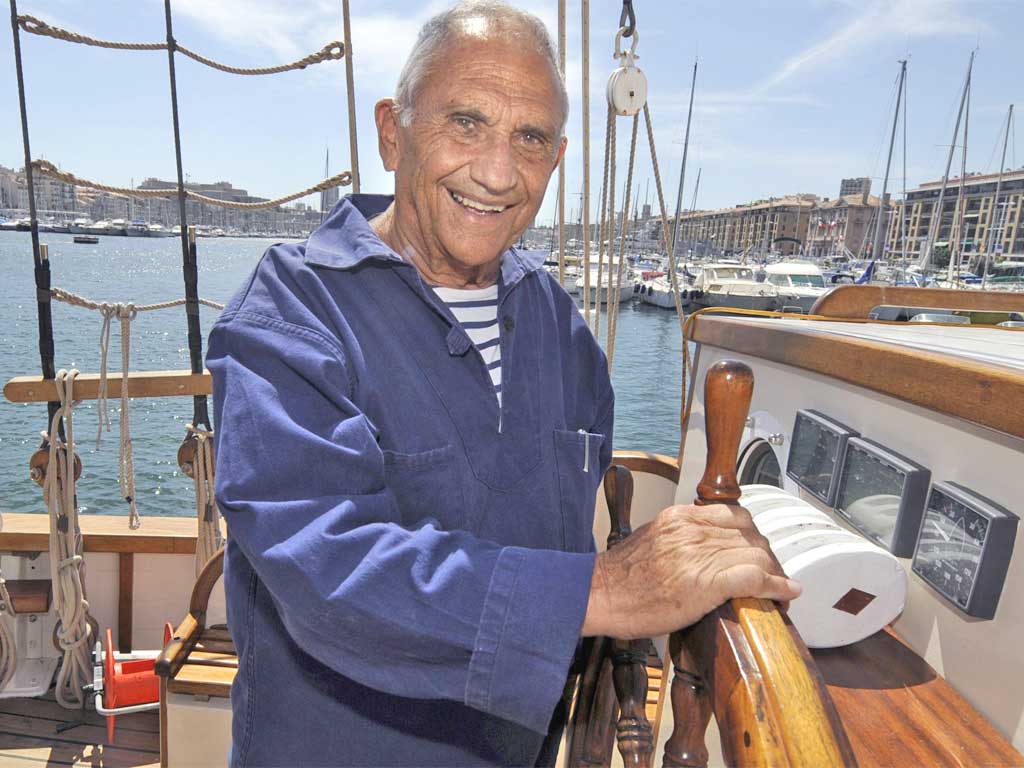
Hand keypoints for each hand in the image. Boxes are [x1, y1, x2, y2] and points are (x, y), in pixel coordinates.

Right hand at [581, 503, 801, 639]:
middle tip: (771, 575)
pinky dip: (776, 586)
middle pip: (750, 534)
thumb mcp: (652, 540)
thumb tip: (702, 552)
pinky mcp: (706, 582)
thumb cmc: (619, 577)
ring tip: (778, 589)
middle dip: (767, 556)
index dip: (752, 536)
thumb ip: (680, 538)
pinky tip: (785, 595)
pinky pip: (754, 577)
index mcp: (681, 517)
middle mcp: (693, 529)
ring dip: (774, 573)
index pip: (734, 516)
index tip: (757, 551)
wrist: (599, 594)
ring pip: (757, 553)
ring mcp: (700, 554)